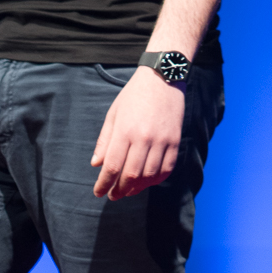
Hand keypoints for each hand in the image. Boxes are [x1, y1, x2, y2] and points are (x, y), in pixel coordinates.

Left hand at [92, 67, 186, 198]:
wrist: (162, 77)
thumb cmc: (134, 95)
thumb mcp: (113, 114)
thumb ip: (105, 140)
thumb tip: (96, 165)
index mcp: (125, 131)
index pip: (112, 167)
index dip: (104, 184)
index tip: (99, 192)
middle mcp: (144, 138)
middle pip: (130, 176)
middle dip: (119, 190)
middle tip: (113, 195)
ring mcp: (162, 140)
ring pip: (149, 176)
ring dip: (137, 188)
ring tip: (128, 190)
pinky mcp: (175, 140)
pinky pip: (167, 169)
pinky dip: (156, 180)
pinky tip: (147, 181)